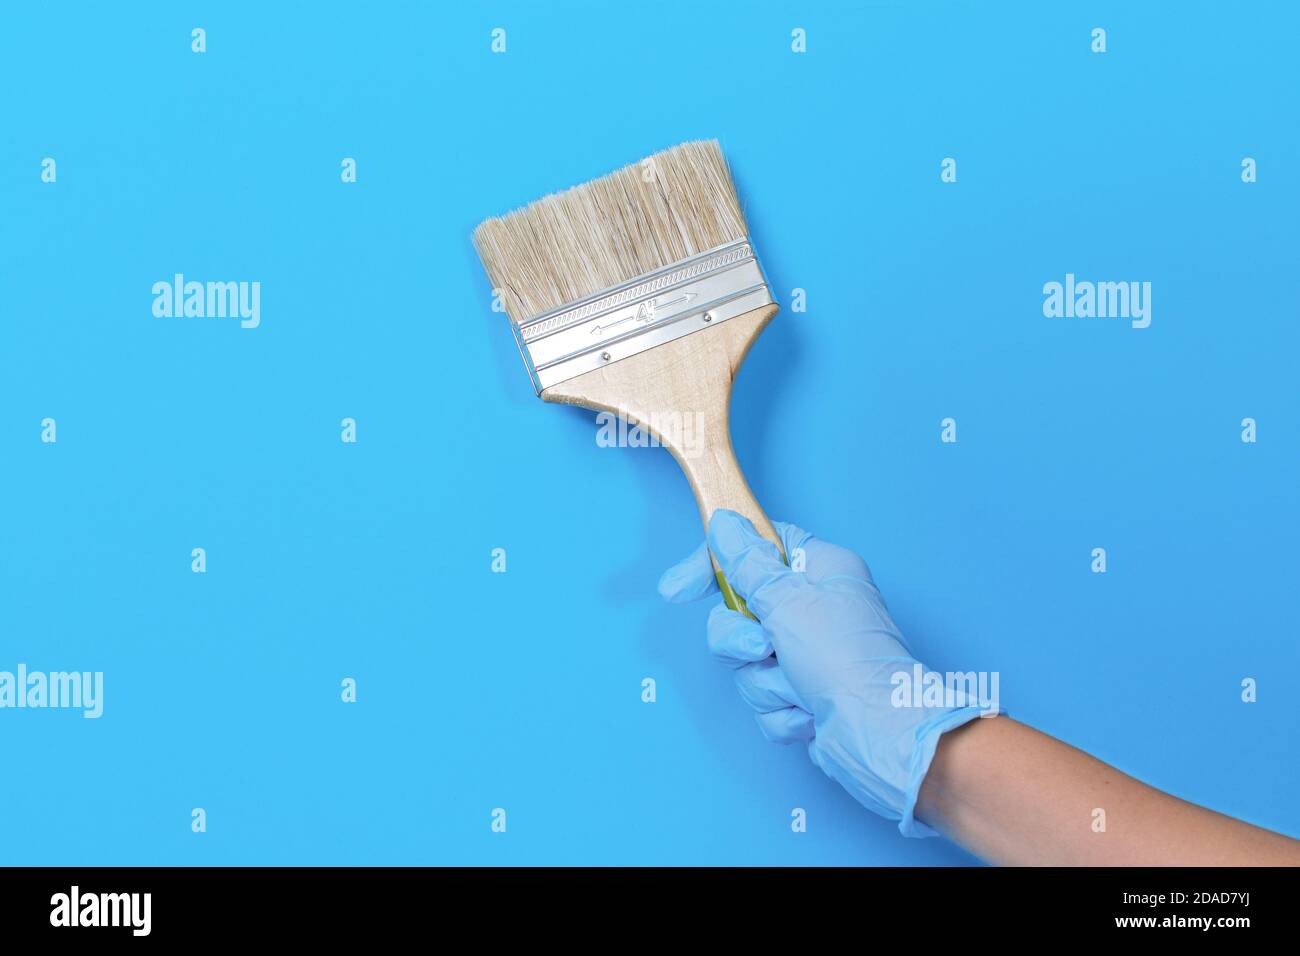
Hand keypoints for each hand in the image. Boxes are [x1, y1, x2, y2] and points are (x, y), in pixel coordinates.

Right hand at [658, 509, 991, 836]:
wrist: (880, 738)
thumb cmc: (849, 664)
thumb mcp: (789, 602)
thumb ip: (748, 564)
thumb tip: (725, 524)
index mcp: (820, 570)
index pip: (754, 549)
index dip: (714, 566)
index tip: (678, 590)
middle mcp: (815, 608)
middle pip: (740, 612)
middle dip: (742, 642)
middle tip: (764, 649)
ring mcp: (809, 653)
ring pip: (748, 661)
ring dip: (766, 682)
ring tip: (799, 689)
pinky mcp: (805, 694)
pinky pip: (765, 698)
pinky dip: (782, 711)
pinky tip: (810, 715)